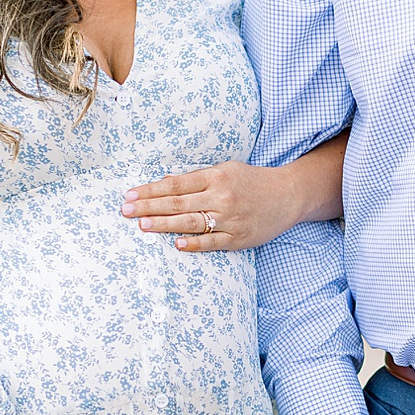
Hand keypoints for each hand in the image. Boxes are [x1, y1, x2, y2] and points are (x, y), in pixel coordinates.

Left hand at [121, 131, 346, 251]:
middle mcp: (221, 196)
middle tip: (126, 211)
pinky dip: (196, 243)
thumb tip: (165, 182)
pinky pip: (213, 242)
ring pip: (191, 222)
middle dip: (149, 207)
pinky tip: (178, 244)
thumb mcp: (225, 170)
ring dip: (165, 224)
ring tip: (142, 225)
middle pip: (178, 203)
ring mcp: (230, 218)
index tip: (129, 195)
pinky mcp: (239, 237)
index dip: (150, 190)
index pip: (175, 185)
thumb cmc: (252, 182)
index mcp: (215, 177)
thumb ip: (196, 178)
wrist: (288, 195)